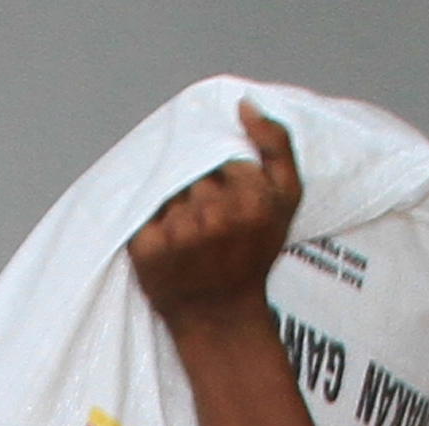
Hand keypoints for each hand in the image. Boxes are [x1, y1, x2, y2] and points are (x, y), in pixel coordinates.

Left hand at [130, 104, 302, 331]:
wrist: (220, 316)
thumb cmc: (254, 255)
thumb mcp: (285, 199)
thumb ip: (276, 145)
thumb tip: (243, 106)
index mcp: (252, 199)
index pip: (221, 157)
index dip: (221, 174)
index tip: (224, 197)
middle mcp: (215, 214)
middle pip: (192, 171)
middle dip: (196, 188)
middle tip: (205, 218)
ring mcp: (178, 232)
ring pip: (167, 189)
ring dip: (173, 204)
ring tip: (188, 232)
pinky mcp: (147, 248)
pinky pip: (142, 211)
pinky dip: (150, 220)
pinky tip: (167, 240)